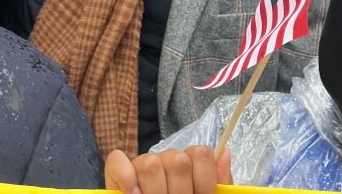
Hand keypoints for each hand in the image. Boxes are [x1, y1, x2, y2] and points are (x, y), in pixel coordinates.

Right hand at [104, 147, 231, 193]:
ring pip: (151, 163)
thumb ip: (219, 183)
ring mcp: (141, 164)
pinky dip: (125, 178)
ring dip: (154, 192)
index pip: (201, 153)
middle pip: (178, 161)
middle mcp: (166, 160)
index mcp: (189, 166)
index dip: (203, 181)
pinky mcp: (116, 170)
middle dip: (179, 192)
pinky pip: (117, 160)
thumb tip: (224, 152)